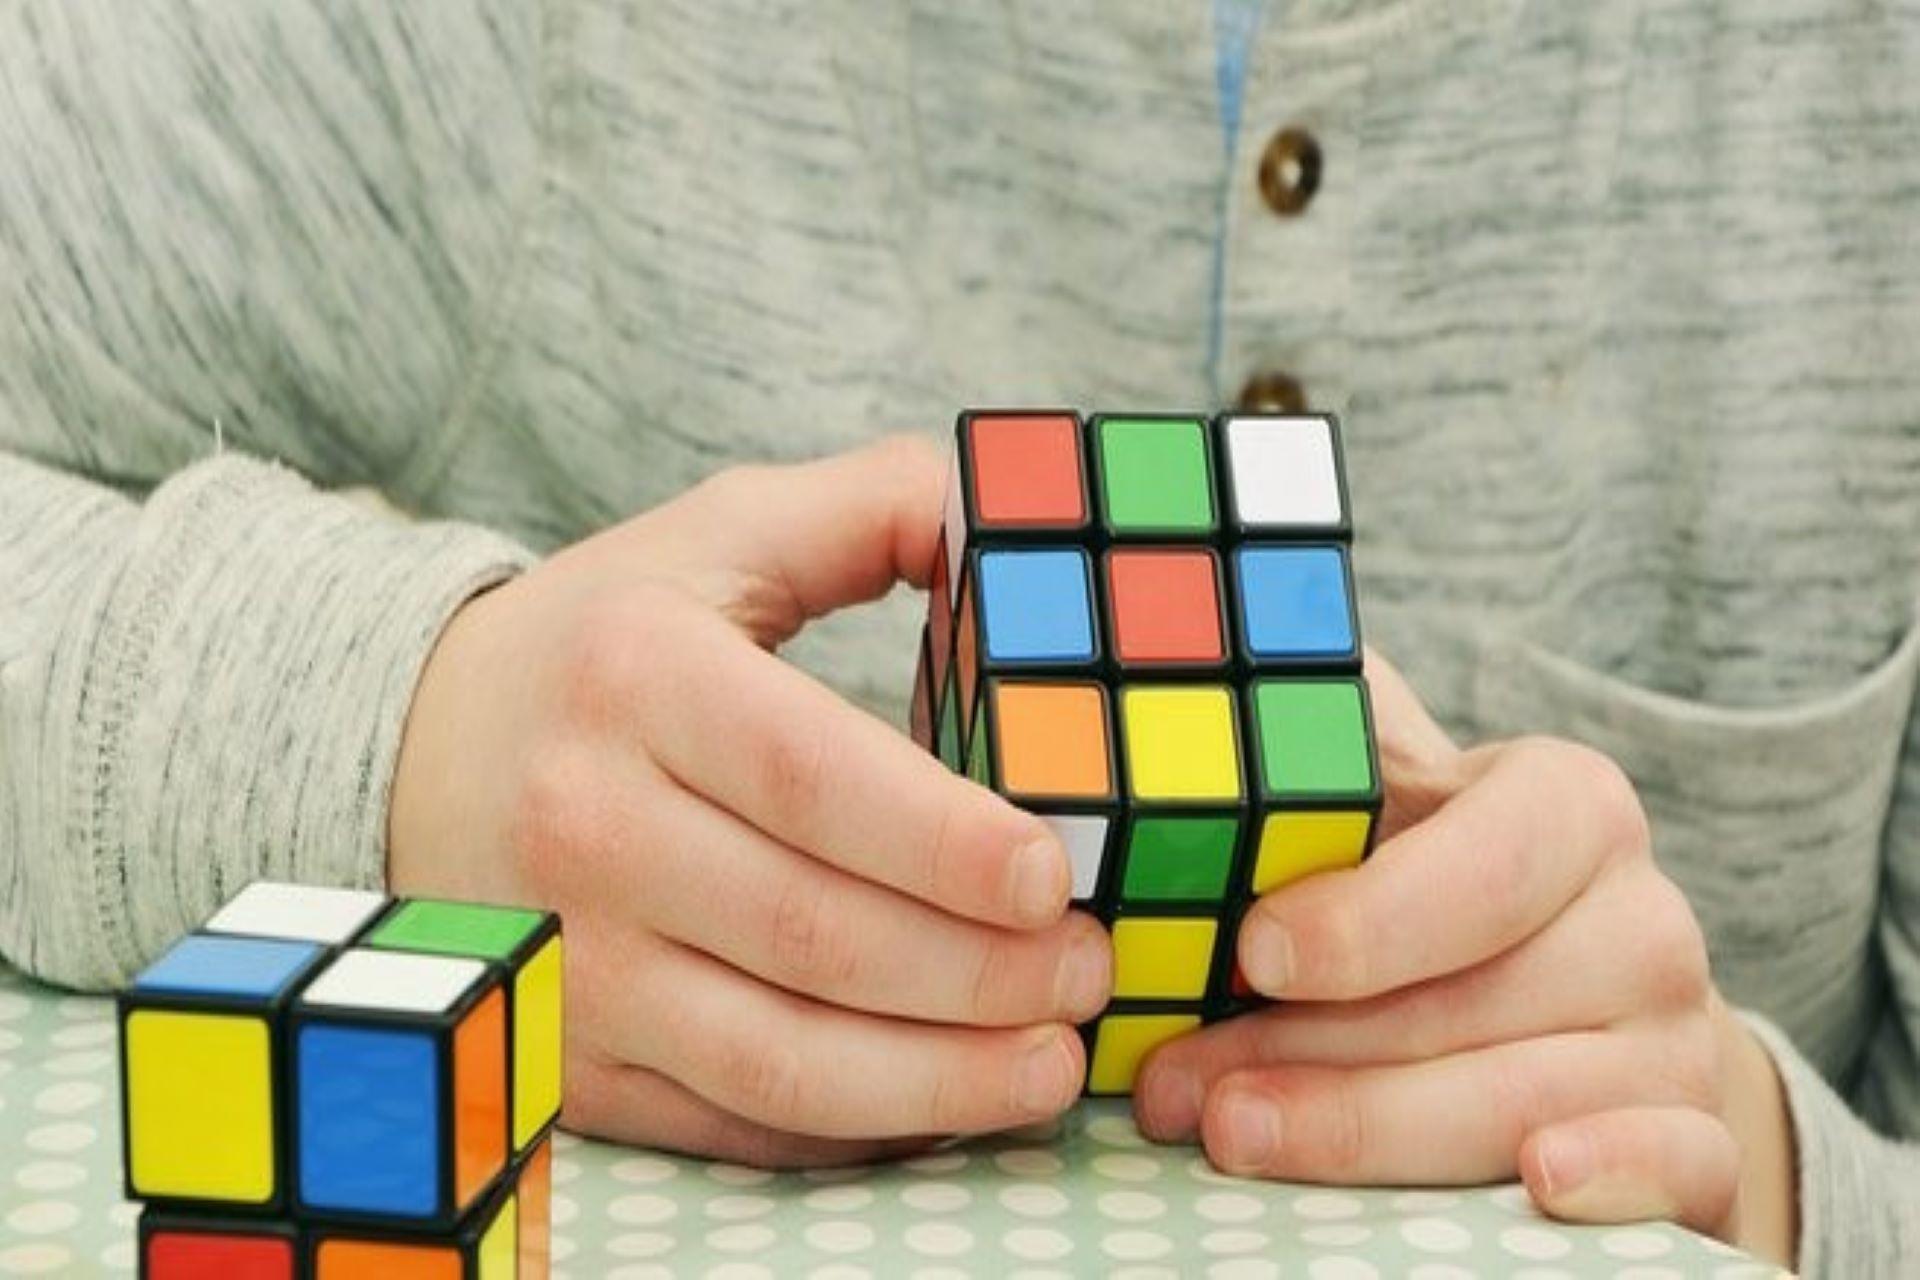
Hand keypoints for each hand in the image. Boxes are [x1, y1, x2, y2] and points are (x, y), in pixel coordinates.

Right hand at [389, 436, 1111, 1166]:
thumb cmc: (606, 641)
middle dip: (980, 972)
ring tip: (1050, 1061)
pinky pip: (735, 1122)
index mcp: (637, 677)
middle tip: (1090, 970)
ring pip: (782, 1059)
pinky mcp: (575, 1054)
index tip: (1054, 875)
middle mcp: (588, 827)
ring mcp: (573, 960)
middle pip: (815, 933)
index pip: (808, 775)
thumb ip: (874, 510)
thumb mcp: (720, 535)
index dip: (942, 840)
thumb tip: (1015, 522)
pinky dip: (856, 1125)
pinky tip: (945, 1099)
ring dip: (939, 1078)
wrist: (416, 750)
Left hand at [1132, 653, 1797, 1264]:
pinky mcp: (1703, 1142)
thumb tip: (1195, 672)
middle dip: (1307, 1049)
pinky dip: (1619, 1177)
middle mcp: (1642, 918)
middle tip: (1177, 1084)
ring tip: (1232, 1135)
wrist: (1571, 998)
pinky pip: (1682, 1166)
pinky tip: (1539, 1184)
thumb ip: (1311, 741)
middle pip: (1475, 1001)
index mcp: (1570, 809)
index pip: (1487, 860)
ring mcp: (1681, 1035)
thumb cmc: (1427, 885)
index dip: (1373, 915)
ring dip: (1370, 1131)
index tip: (1256, 952)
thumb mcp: (1376, 793)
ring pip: (1533, 1099)